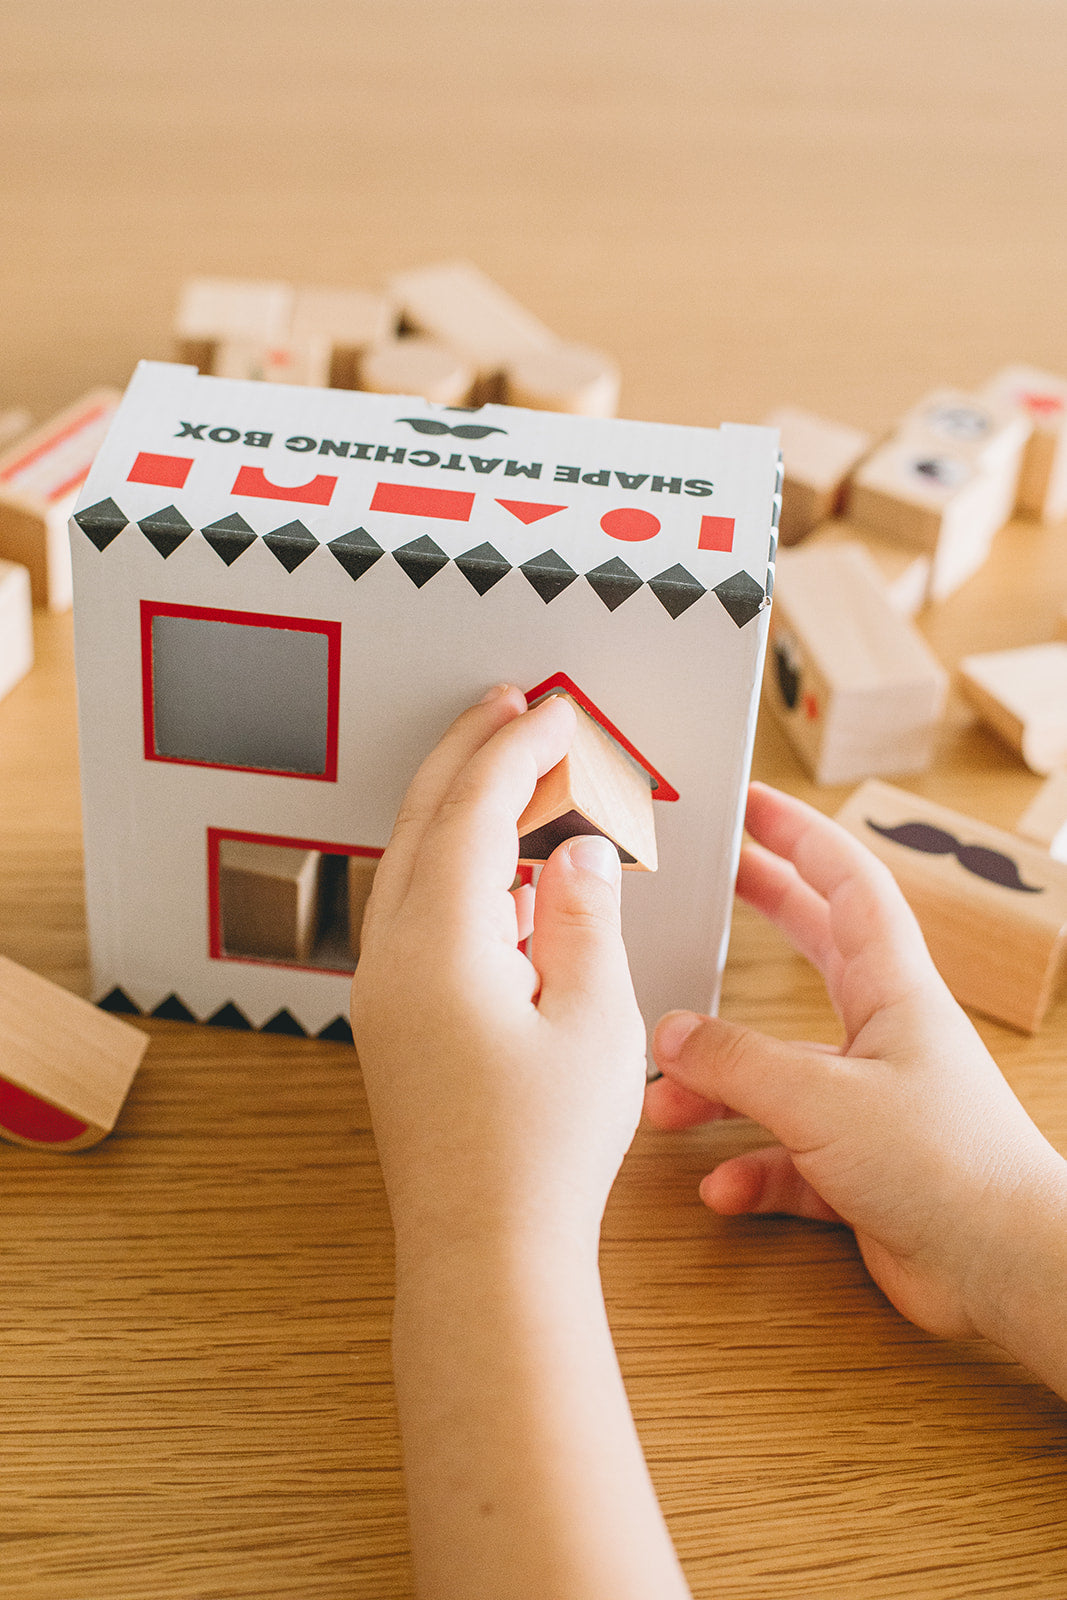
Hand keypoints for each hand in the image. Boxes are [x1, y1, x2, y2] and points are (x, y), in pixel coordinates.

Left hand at [351, 685, 647, 1263]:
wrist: (485, 1253)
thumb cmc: (543, 1152)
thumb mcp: (594, 1021)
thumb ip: (583, 917)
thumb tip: (573, 851)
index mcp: (438, 945)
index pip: (473, 810)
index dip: (517, 749)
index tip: (558, 710)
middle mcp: (392, 956)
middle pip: (422, 821)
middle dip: (467, 752)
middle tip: (512, 704)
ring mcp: (383, 990)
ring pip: (413, 864)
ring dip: (460, 807)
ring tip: (516, 772)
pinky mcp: (393, 1020)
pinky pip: (417, 913)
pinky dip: (458, 870)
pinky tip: (508, 876)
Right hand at [644, 783, 1066, 1350]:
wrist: (1001, 1266)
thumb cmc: (942, 1164)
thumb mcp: (820, 1096)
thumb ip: (736, 1061)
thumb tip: (669, 1035)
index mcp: (893, 990)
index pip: (846, 884)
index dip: (798, 835)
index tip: (751, 804)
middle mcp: (884, 1035)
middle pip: (816, 949)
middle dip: (763, 912)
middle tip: (710, 884)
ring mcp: (873, 1101)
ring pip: (781, 1071)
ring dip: (722, 1087)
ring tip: (668, 1106)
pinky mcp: (863, 1167)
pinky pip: (787, 1155)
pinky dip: (750, 1169)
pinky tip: (721, 1190)